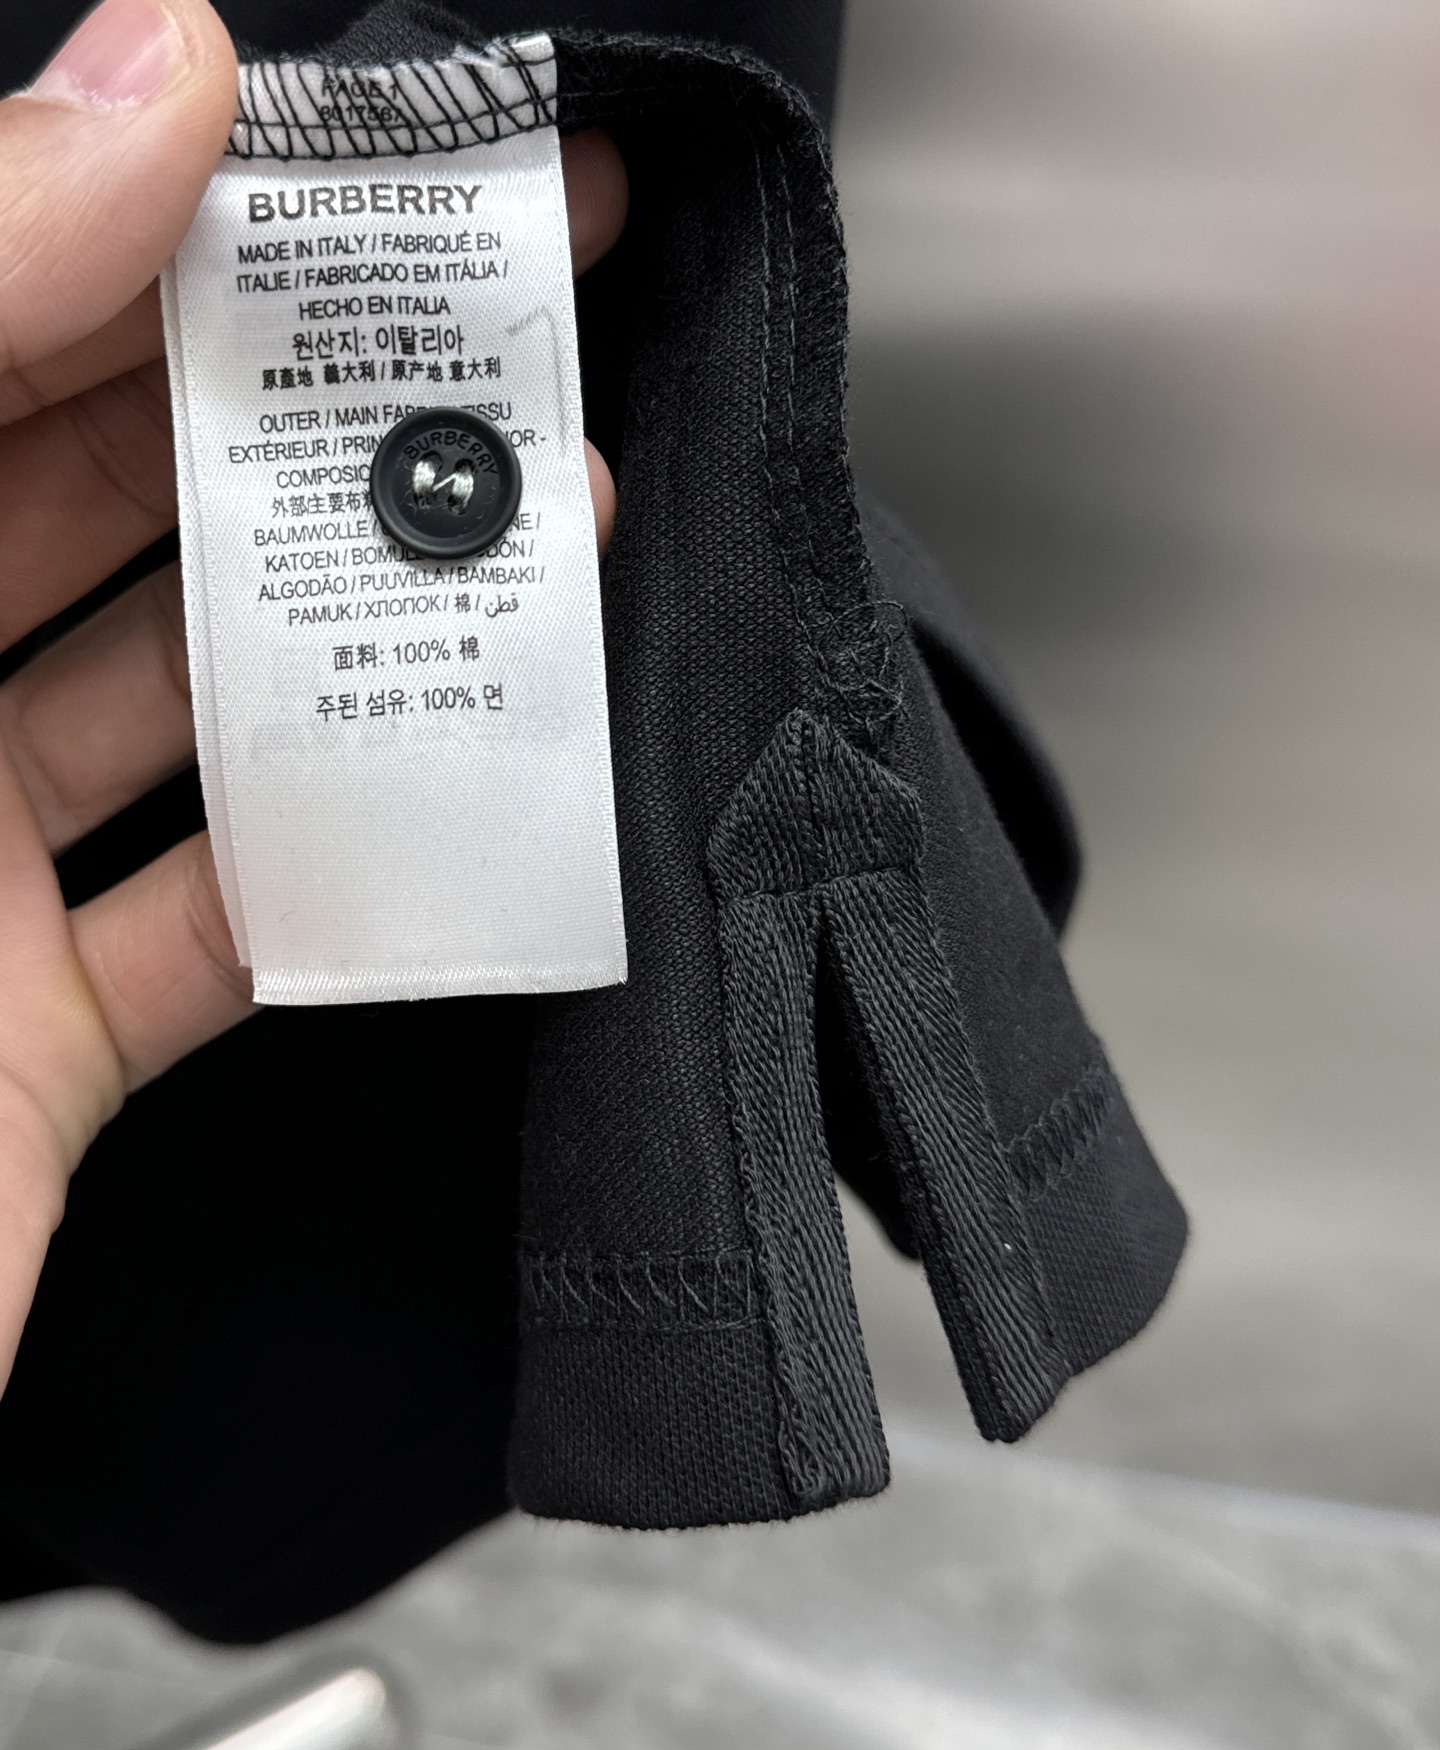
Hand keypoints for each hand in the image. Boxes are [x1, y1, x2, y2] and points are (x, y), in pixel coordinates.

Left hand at [0, 0, 626, 1390]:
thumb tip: (150, 69)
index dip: (185, 212)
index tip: (381, 155)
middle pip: (107, 496)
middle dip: (318, 407)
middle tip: (513, 333)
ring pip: (192, 704)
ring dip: (366, 628)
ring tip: (544, 526)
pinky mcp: (34, 1044)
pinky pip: (224, 926)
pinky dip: (347, 867)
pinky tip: (466, 787)